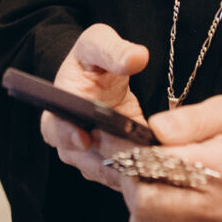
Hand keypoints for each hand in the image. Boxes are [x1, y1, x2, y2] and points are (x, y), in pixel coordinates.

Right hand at [42, 24, 148, 190]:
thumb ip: (113, 50)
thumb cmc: (92, 61)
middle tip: (139, 156)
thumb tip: (136, 57)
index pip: (56, 130)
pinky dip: (145, 173)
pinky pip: (129, 177)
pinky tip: (165, 167)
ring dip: (133, 171)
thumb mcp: (98, 44)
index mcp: (58, 112)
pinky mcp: (116, 168)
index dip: (68, 135)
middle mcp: (71, 143)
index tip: (85, 137)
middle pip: (88, 160)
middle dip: (114, 159)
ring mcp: (92, 160)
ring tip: (157, 164)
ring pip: (112, 174)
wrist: (101, 81)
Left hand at [118, 96, 221, 221]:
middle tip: (130, 162)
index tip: (119, 141)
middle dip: (129, 179)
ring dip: (138, 201)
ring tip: (148, 179)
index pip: (155, 166)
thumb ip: (190, 118)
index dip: (129, 152)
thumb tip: (155, 128)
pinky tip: (166, 199)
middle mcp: (213, 209)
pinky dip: (154, 219)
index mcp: (218, 169)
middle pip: (143, 202)